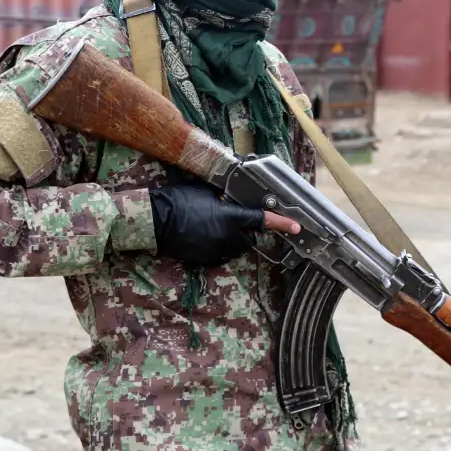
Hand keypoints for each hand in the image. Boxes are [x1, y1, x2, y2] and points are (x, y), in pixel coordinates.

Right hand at [149, 184, 299, 265]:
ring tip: (216, 228)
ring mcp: (214, 250)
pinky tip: (205, 237)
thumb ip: (223, 196)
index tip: (296, 227)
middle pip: (248, 240)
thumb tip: (230, 196)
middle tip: (232, 220)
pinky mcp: (203, 259)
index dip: (281, 223)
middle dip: (246, 233)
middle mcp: (226, 237)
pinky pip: (218, 255)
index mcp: (230, 217)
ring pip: (234, 250)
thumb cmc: (178, 200)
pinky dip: (218, 248)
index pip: (261, 220)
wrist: (154, 221)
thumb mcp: (204, 191)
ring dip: (233, 241)